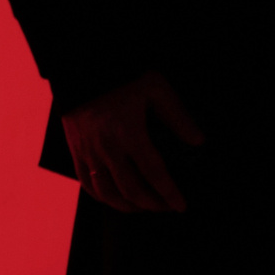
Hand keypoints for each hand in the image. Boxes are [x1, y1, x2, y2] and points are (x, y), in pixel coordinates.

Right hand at [61, 71, 205, 212]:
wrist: (83, 67)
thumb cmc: (122, 76)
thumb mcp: (156, 89)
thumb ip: (177, 116)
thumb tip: (198, 140)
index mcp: (129, 133)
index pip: (153, 173)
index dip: (168, 192)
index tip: (180, 205)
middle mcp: (108, 148)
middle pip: (131, 190)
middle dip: (151, 204)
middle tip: (165, 207)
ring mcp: (89, 152)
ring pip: (107, 193)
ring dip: (127, 206)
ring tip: (143, 207)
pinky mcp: (76, 151)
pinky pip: (87, 184)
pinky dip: (102, 198)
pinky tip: (114, 199)